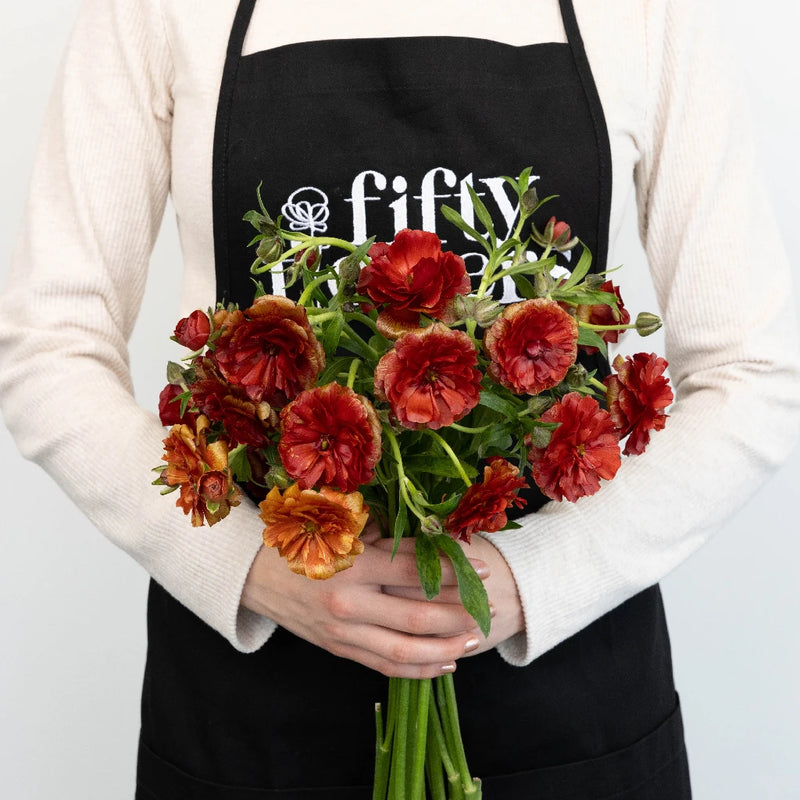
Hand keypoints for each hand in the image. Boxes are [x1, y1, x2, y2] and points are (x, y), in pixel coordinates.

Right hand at [241, 524, 490, 677]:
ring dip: (445, 649)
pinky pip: (385, 666)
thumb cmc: (304, 542)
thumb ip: (389, 540)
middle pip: (417, 616)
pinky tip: (444, 664)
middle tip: (487, 611)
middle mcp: (348, 602)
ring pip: (405, 651)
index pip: (415, 571)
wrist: (255, 574)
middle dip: (459, 616)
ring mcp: (342, 632)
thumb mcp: (345, 532)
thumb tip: (438, 541)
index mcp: (352, 565)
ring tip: (472, 642)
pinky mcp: (339, 649)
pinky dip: (418, 670)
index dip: (453, 571)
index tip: (483, 570)